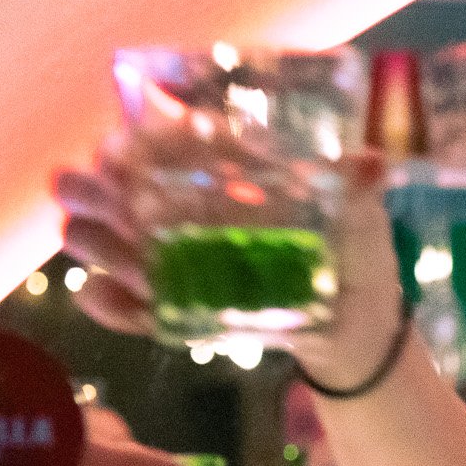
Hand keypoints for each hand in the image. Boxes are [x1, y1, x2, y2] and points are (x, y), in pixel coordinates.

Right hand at [53, 143, 406, 393]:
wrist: (357, 328)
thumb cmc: (354, 251)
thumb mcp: (359, 215)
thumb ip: (355, 187)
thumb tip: (373, 164)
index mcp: (219, 168)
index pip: (161, 137)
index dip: (136, 138)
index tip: (128, 148)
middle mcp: (180, 204)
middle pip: (112, 183)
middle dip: (92, 183)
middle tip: (95, 189)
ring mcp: (170, 256)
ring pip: (103, 237)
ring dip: (92, 238)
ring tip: (99, 244)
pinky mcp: (173, 307)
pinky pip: (124, 304)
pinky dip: (106, 303)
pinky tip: (103, 297)